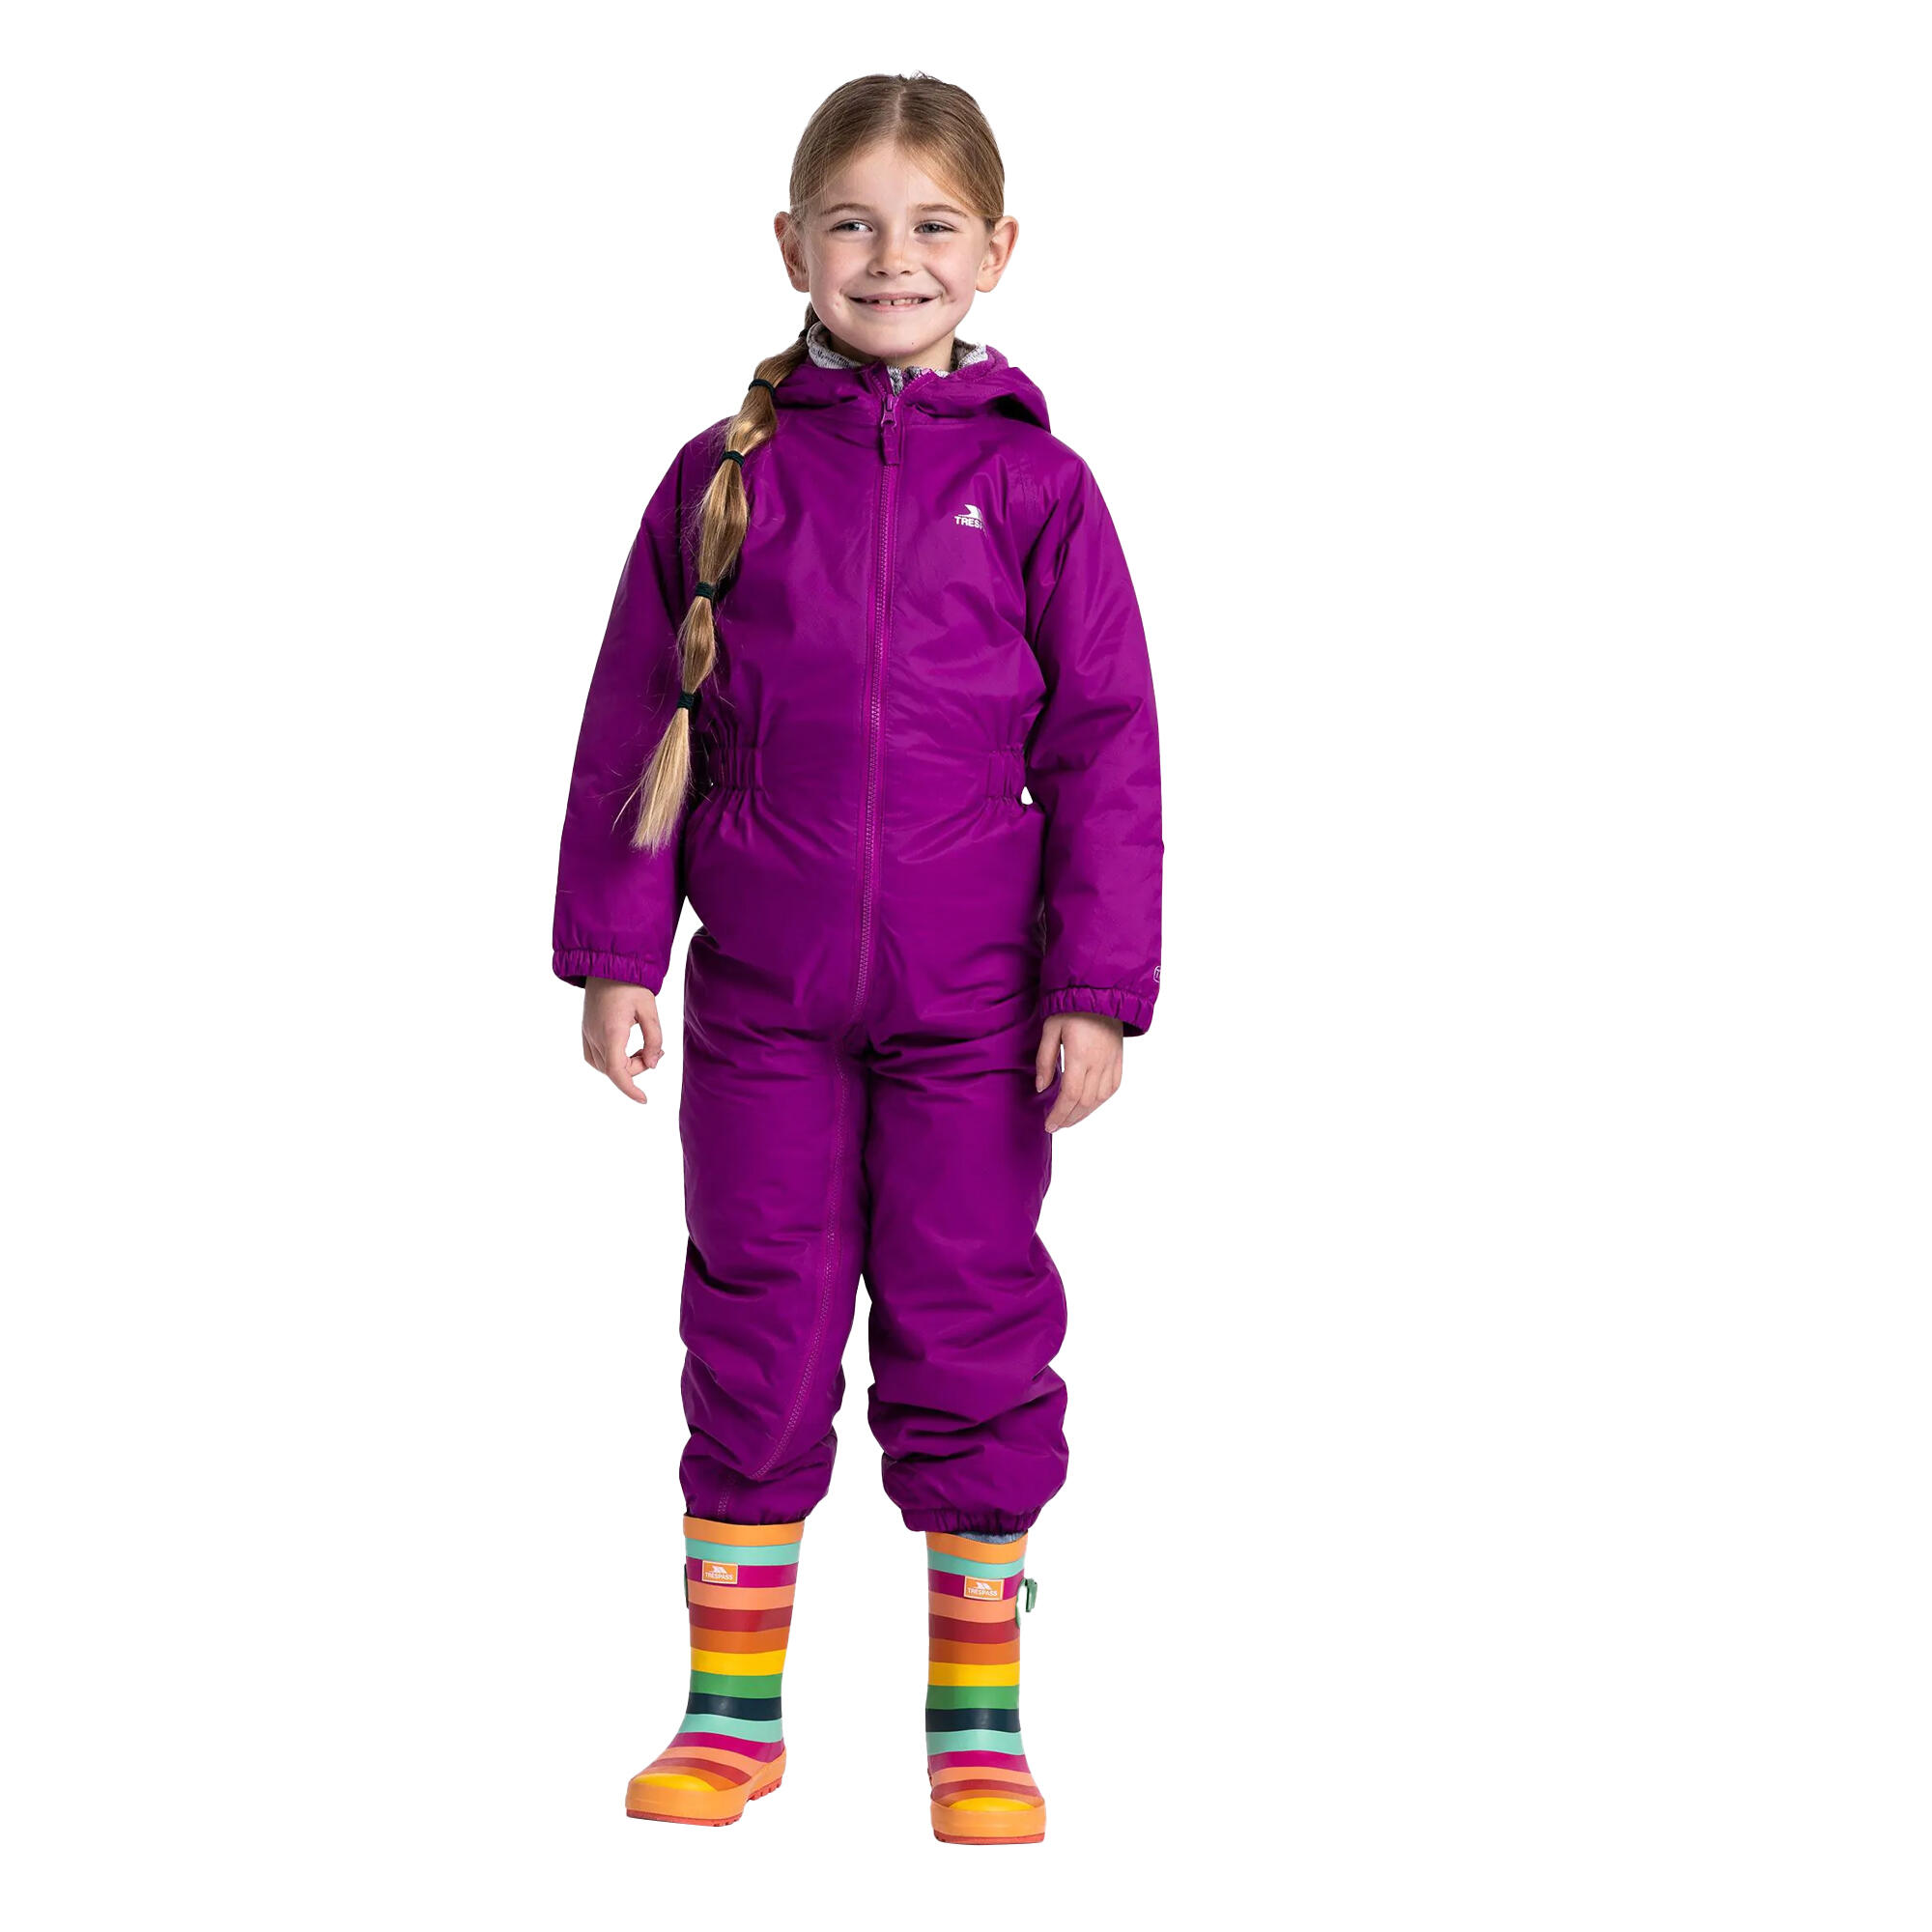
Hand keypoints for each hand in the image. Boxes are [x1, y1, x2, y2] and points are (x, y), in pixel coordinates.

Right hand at [582, 977, 663, 1104]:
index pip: (618, 1072)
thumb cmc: (631, 983)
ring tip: (644, 1048)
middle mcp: (594, 1035)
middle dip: (638, 1068)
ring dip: (625, 1065)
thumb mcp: (650, 1010)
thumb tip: (654, 1064)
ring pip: (604, 1066)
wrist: (607, 964)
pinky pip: (594, 1057)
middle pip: (615, 1069)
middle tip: (657, 1051)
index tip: (643, 1099)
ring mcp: (586, 1033)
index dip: (630, 1089)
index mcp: (612, 1031)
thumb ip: (654, 1039)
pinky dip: (610, 1061)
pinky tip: (626, 1048)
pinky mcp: (585, 1030)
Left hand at [1035, 1011, 1123, 1131]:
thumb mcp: (1050, 1029)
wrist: (1102, 990)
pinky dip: (1100, 1101)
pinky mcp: (1119, 1059)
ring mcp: (1112, 1061)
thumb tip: (1041, 1088)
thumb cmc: (1072, 1007)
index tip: (1049, 1124)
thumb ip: (1045, 1060)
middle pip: (1085, 1102)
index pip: (1070, 1095)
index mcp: (1080, 1055)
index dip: (1059, 1113)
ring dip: (1084, 1113)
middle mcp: (1099, 1062)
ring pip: (1100, 1098)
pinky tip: (1089, 1105)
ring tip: (1069, 1119)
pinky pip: (1113, 1087)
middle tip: (1055, 1125)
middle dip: (1069, 1118)